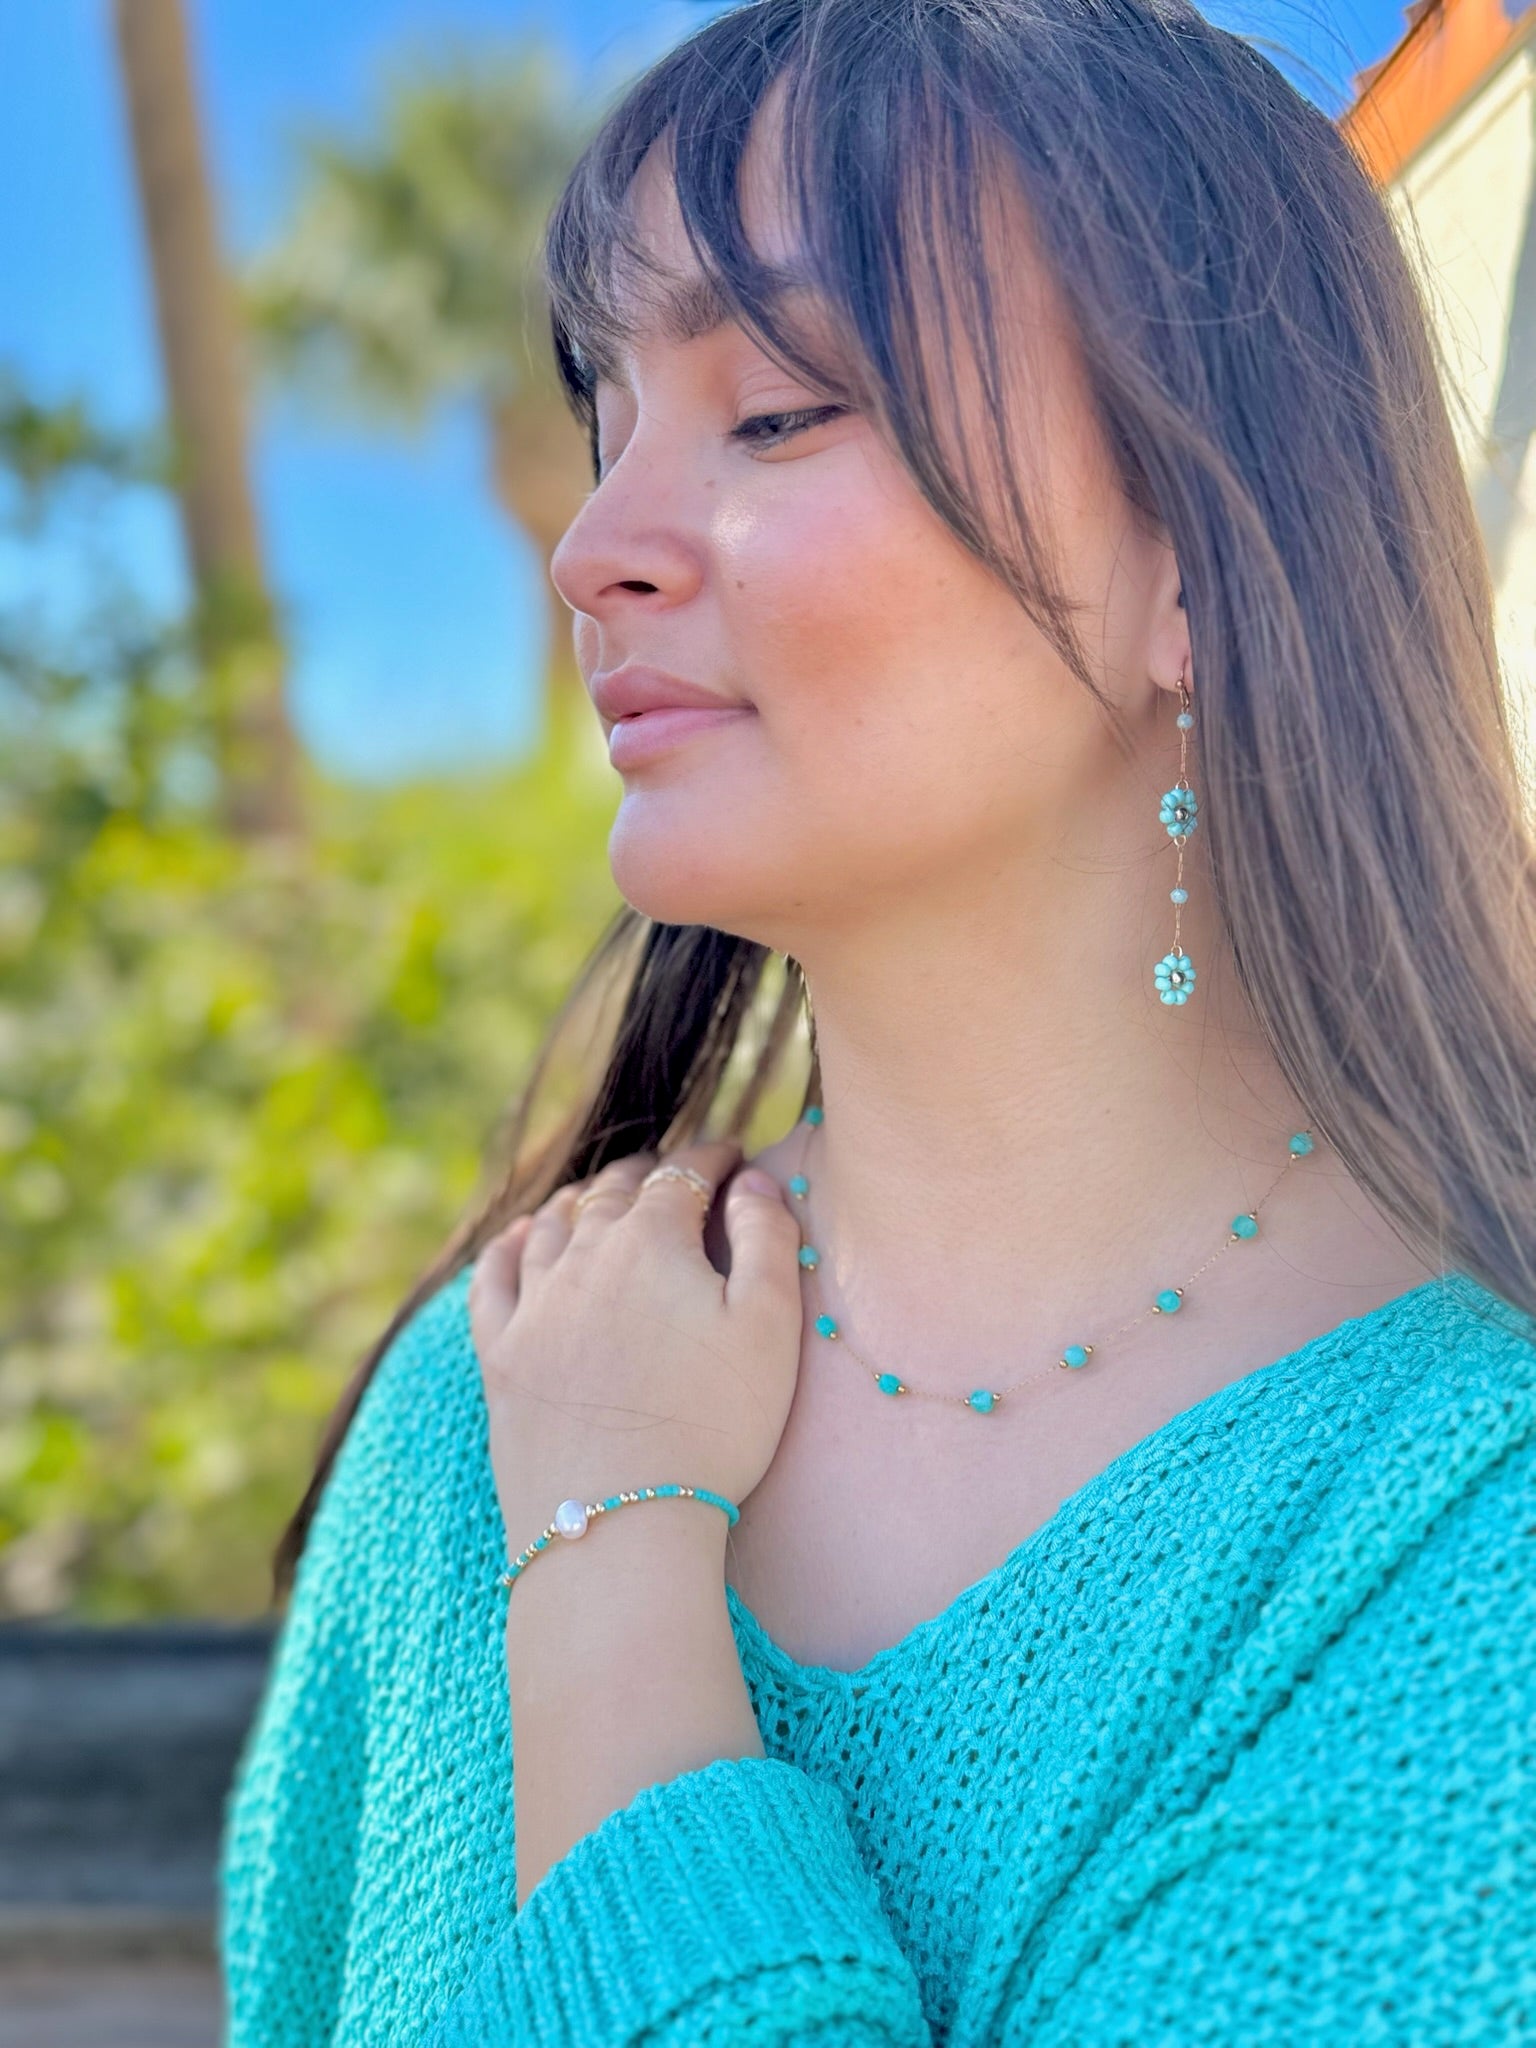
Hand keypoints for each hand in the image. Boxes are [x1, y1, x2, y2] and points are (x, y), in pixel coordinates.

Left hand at [467, 1141, 803, 1563]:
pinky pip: (493, 1276)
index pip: (685, 1173)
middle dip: (650, 1170)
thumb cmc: (713, 1427)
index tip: (733, 1155)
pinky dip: (509, 1244)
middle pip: (615, 1190)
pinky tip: (518, 1237)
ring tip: (603, 1195)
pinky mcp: (499, 1354)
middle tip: (674, 1169)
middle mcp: (583, 1257)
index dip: (714, 1157)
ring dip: (584, 1198)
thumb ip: (767, 1238)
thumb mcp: (770, 1327)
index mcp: (653, 1241)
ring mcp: (533, 1304)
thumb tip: (752, 1180)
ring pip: (553, 1223)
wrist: (618, 1524)